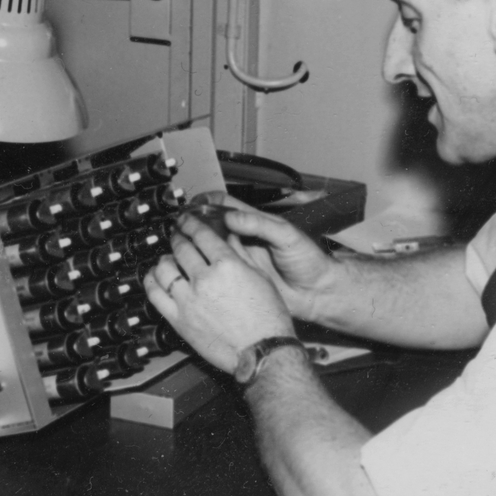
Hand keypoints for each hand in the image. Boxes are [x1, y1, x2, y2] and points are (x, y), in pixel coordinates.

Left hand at [144, 212, 293, 375]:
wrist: (262, 351)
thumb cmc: (267, 318)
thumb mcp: (260, 278)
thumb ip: (240, 254)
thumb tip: (228, 237)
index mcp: (227, 265)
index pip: (201, 234)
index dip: (191, 224)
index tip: (187, 221)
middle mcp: (205, 279)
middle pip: (182, 248)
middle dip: (179, 237)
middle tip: (178, 235)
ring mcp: (188, 300)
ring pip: (165, 268)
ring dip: (165, 258)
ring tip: (168, 258)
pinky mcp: (178, 319)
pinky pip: (155, 294)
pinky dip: (152, 281)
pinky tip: (155, 277)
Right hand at [187, 192, 340, 323]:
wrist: (318, 293)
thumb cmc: (310, 261)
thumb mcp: (287, 236)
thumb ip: (261, 225)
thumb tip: (232, 218)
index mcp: (255, 223)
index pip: (224, 205)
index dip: (206, 202)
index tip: (191, 206)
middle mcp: (244, 239)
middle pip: (212, 226)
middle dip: (193, 224)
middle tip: (177, 228)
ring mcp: (241, 259)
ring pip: (211, 248)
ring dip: (196, 246)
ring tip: (179, 247)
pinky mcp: (240, 278)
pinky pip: (218, 270)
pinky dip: (204, 268)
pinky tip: (193, 270)